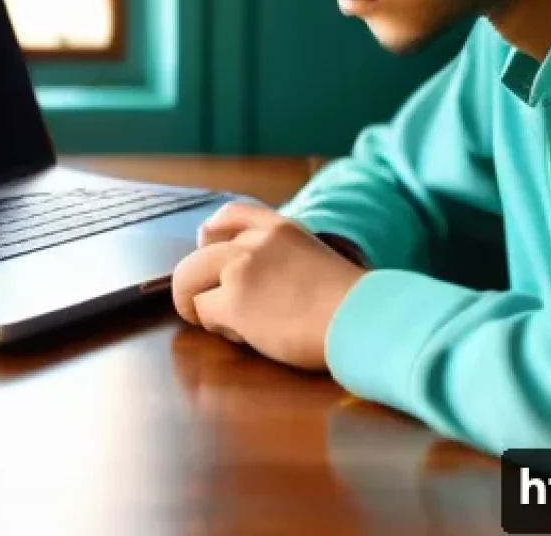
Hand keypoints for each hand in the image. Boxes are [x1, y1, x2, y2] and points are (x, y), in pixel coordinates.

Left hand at [171, 201, 367, 371]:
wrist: (360, 318)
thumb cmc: (348, 302)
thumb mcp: (313, 257)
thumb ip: (282, 257)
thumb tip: (255, 277)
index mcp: (280, 227)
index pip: (229, 215)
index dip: (209, 236)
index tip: (205, 250)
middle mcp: (256, 241)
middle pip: (198, 256)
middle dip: (193, 283)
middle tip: (204, 306)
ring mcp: (242, 267)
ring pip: (190, 282)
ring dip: (202, 306)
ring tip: (231, 325)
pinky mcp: (235, 300)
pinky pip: (204, 313)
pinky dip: (218, 328)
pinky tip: (246, 336)